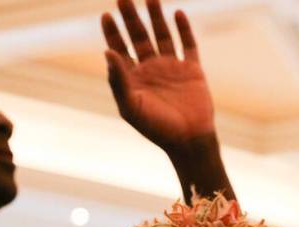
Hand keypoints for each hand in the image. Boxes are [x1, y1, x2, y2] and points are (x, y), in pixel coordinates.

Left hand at [102, 0, 214, 150]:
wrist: (189, 140)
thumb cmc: (157, 129)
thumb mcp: (131, 107)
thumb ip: (118, 80)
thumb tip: (106, 51)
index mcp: (134, 79)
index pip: (119, 49)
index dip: (112, 32)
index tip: (106, 15)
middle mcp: (152, 69)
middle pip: (139, 36)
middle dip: (131, 17)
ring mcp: (173, 68)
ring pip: (163, 35)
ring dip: (156, 16)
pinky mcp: (193, 70)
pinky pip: (188, 44)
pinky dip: (183, 29)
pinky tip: (177, 13)